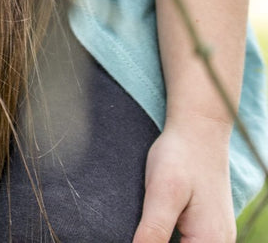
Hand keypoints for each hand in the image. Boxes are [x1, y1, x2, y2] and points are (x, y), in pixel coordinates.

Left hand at [133, 122, 235, 242]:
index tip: (141, 233)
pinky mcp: (211, 226)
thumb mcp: (162, 192)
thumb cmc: (180, 155)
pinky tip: (160, 221)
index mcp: (209, 241)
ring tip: (152, 218)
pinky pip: (190, 240)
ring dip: (165, 237)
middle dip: (159, 240)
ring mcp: (217, 236)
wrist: (199, 127)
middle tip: (146, 220)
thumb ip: (153, 231)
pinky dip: (173, 236)